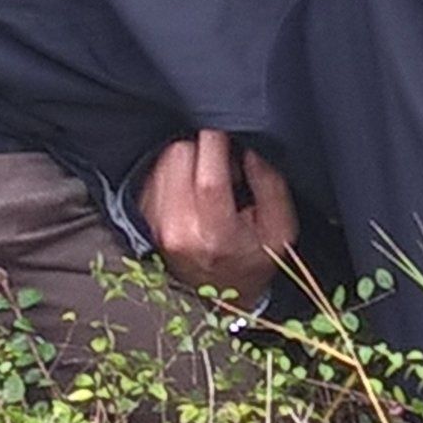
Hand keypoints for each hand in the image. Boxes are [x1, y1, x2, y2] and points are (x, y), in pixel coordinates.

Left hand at [139, 130, 296, 307]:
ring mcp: (155, 225)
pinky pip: (154, 171)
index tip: (226, 128)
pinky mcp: (142, 217)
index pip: (209, 179)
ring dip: (189, 157)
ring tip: (211, 180)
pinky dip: (174, 170)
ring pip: (165, 159)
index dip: (216, 143)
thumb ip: (270, 184)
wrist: (222, 294)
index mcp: (215, 235)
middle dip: (205, 149)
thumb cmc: (254, 258)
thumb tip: (252, 147)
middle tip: (227, 167)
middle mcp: (177, 230)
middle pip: (181, 157)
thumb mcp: (280, 228)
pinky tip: (192, 188)